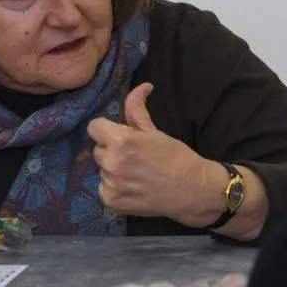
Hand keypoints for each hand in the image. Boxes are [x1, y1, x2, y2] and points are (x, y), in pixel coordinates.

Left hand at [87, 83, 216, 226]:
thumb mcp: (154, 131)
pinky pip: (104, 188)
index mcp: (121, 141)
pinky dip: (115, 188)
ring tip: (136, 173)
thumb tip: (142, 85)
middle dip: (111, 149)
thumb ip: (137, 108)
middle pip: (98, 149)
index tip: (118, 135)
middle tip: (133, 156)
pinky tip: (133, 188)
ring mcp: (110, 184)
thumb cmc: (175, 157)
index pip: (94, 127)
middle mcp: (111, 162)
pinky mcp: (110, 201)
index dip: (106, 129)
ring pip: (102, 169)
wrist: (192, 190)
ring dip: (113, 169)